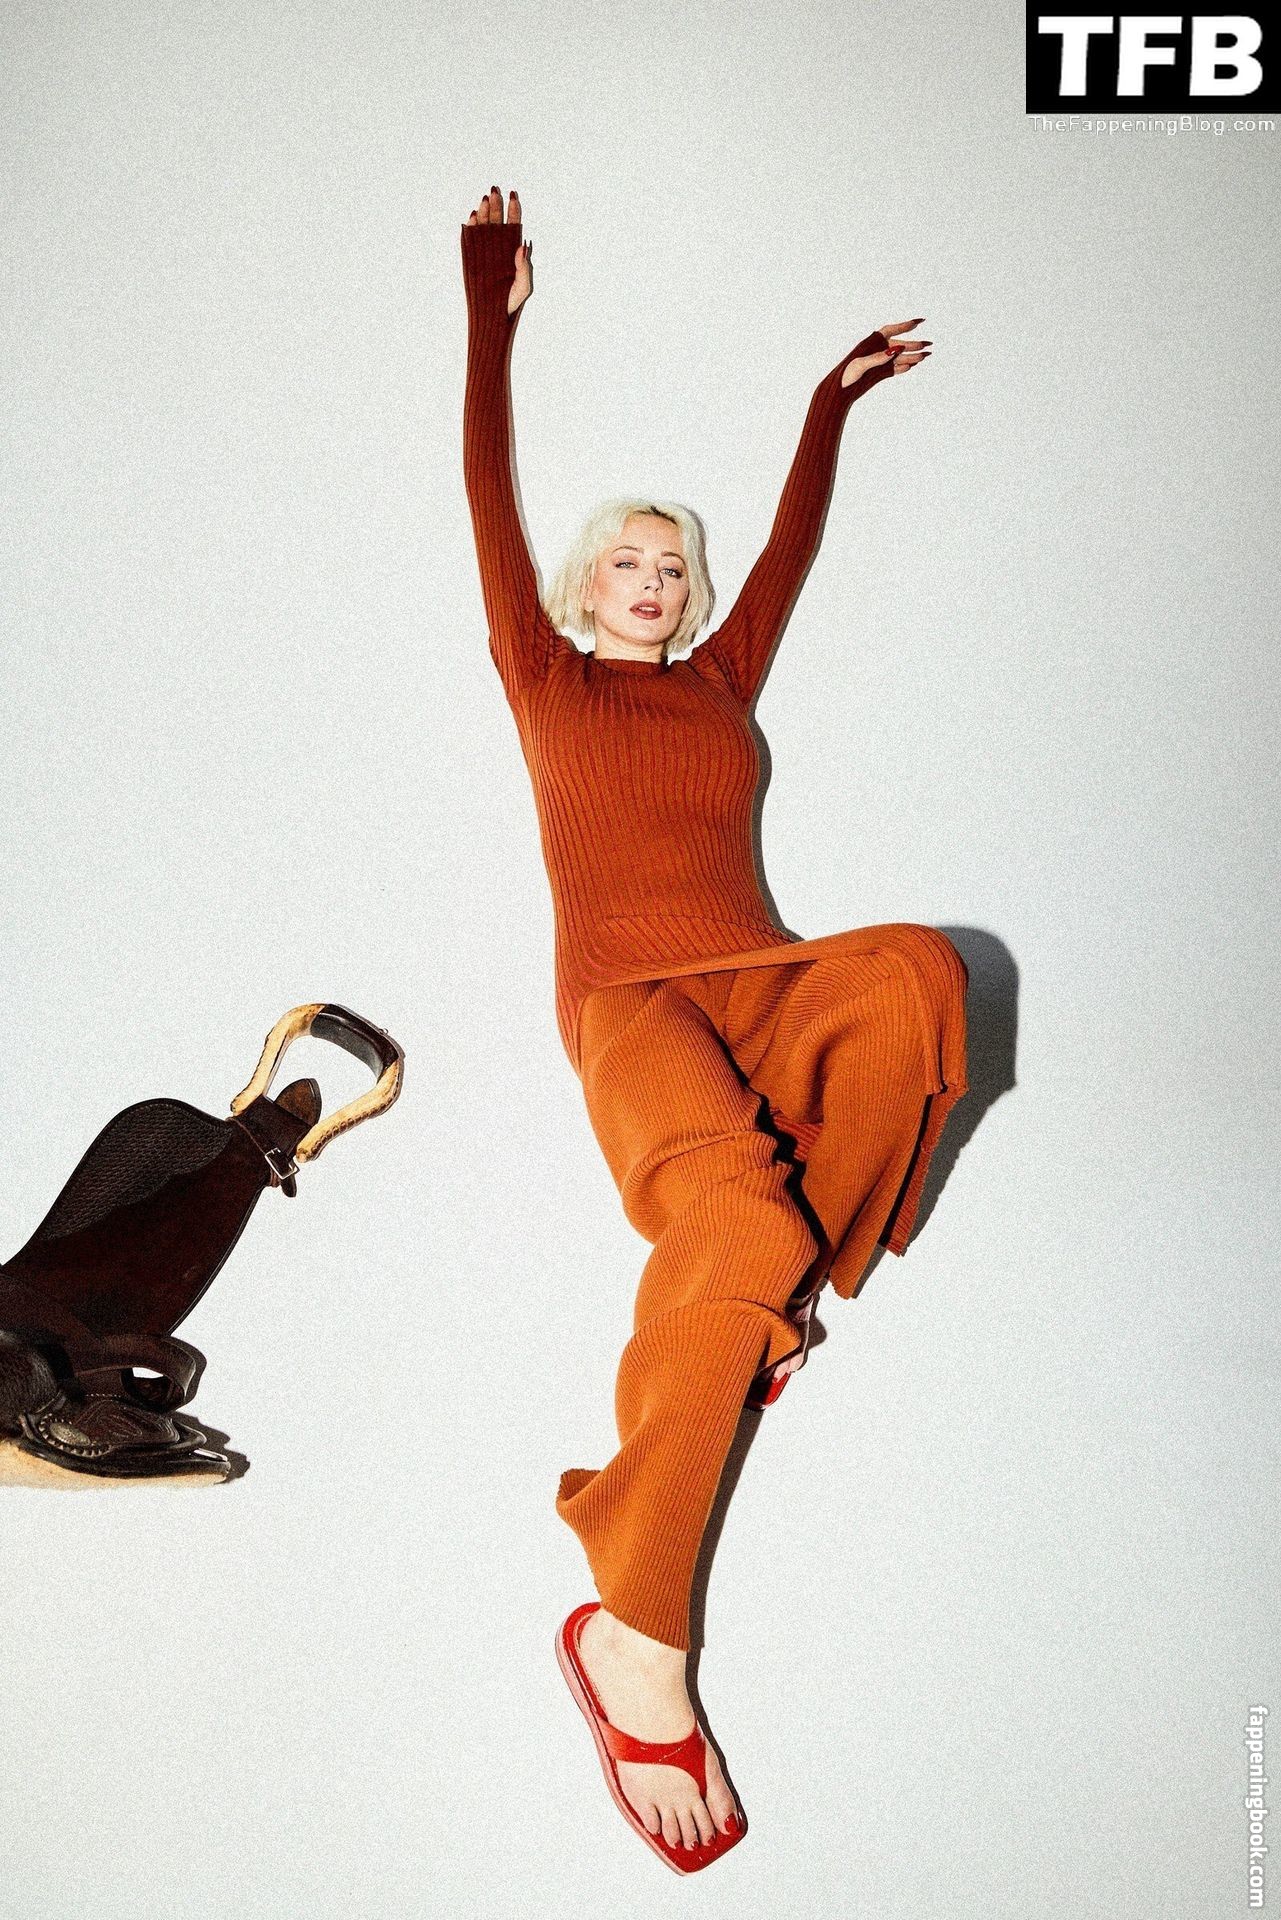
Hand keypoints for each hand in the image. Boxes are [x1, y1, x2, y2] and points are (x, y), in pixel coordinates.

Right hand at [465, 184, 531, 315]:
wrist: (492, 318)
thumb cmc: (511, 304)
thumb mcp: (524, 287)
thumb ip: (525, 267)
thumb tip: (523, 243)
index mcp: (513, 252)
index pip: (514, 225)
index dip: (514, 209)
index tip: (513, 195)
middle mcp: (498, 249)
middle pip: (497, 221)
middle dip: (496, 204)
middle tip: (495, 190)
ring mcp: (484, 253)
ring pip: (483, 227)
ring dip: (483, 212)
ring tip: (484, 199)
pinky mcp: (471, 259)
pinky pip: (469, 240)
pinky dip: (470, 227)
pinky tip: (472, 216)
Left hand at [840, 317, 931, 389]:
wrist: (839, 391)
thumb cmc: (846, 375)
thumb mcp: (860, 365)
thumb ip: (878, 358)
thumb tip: (895, 350)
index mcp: (871, 343)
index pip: (890, 330)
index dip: (904, 326)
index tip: (919, 322)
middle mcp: (876, 351)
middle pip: (898, 345)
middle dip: (914, 345)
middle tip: (928, 345)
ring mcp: (878, 363)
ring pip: (898, 358)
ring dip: (912, 357)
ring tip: (925, 356)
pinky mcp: (878, 374)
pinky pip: (893, 369)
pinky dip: (902, 368)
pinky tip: (911, 367)